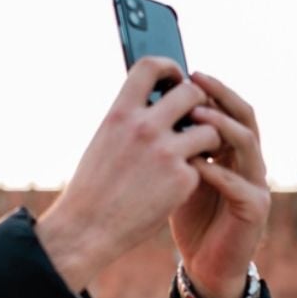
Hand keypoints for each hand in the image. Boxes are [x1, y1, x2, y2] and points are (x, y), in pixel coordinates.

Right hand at [37, 57, 221, 292]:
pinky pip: (202, 166)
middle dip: (199, 103)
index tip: (175, 77)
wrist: (86, 230)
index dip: (169, 67)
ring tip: (194, 152)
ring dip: (207, 139)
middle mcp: (144, 128)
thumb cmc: (92, 188)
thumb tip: (157, 102)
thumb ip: (130, 119)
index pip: (150, 67)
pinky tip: (176, 186)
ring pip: (209, 129)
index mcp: (120, 113)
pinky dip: (194, 174)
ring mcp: (166, 153)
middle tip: (196, 116)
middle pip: (191, 93)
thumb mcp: (104, 141)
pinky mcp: (182, 180)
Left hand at [171, 72, 269, 297]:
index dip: (212, 89)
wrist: (203, 264)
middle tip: (196, 81)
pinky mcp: (255, 210)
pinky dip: (216, 172)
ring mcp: (257, 184)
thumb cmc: (189, 217)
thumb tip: (147, 109)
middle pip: (245, 116)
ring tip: (196, 116)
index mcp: (234, 151)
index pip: (230, 108)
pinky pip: (238, 185)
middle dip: (220, 96)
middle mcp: (251, 162)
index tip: (186, 72)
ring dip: (220, 128)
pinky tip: (194, 164)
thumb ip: (174, 146)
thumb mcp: (177, 174)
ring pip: (247, 144)